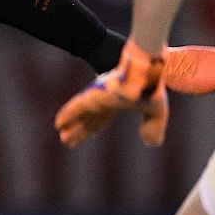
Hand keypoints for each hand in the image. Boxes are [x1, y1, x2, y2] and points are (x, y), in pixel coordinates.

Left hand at [54, 40, 169, 147]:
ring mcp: (99, 96)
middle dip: (80, 129)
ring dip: (71, 126)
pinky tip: (58, 124)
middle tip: (68, 141)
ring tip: (63, 137)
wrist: (149, 70)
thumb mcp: (156, 111)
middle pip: (89, 118)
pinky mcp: (94, 94)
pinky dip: (67, 115)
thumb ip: (153, 127)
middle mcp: (106, 99)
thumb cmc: (152, 86)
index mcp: (118, 102)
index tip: (86, 137)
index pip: (103, 118)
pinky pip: (77, 107)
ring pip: (81, 115)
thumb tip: (151, 143)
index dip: (94, 128)